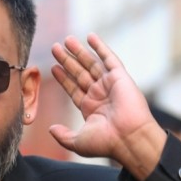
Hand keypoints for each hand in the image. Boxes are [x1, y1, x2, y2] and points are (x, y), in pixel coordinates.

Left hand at [49, 33, 165, 178]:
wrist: (129, 138)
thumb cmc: (106, 143)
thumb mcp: (78, 142)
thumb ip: (63, 135)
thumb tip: (51, 129)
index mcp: (91, 108)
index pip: (73, 89)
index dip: (63, 78)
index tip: (53, 67)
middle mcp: (100, 95)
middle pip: (79, 73)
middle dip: (67, 60)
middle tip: (55, 48)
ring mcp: (110, 85)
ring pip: (91, 63)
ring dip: (79, 51)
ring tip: (66, 40)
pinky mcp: (120, 77)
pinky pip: (109, 58)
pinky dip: (100, 47)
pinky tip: (90, 37)